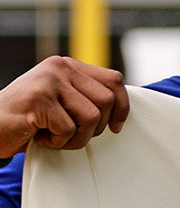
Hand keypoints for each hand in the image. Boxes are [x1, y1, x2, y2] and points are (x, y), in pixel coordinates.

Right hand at [0, 57, 128, 158]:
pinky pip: (68, 129)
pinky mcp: (39, 99)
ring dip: (77, 137)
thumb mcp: (62, 102)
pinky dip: (57, 142)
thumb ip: (86, 97)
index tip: (114, 127)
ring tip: (55, 137)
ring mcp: (48, 81)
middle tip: (73, 135)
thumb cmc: (28, 120)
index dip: (122, 107)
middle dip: (96, 127)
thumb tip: (122, 108)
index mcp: (69, 66)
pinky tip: (40, 137)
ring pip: (91, 116)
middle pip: (107, 100)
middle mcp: (60, 67)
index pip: (114, 80)